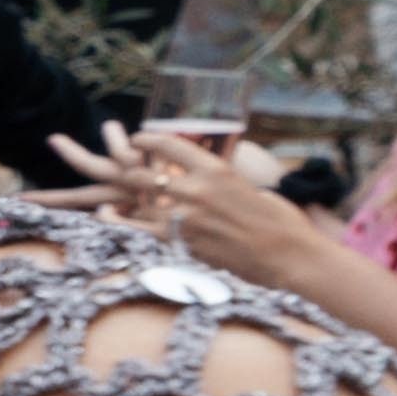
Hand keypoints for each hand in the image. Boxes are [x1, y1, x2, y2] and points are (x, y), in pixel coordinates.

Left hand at [62, 122, 341, 290]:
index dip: (147, 139)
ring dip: (122, 195)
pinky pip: (137, 228)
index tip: (135, 138)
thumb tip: (208, 181)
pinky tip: (106, 214)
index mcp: (217, 169)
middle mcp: (197, 189)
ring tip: (108, 192)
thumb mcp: (250, 189)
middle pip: (146, 172)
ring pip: (138, 199)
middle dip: (128, 169)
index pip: (171, 144)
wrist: (289, 257)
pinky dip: (118, 220)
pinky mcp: (180, 242)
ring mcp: (185, 216)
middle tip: (117, 167)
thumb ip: (221, 183)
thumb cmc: (280, 223)